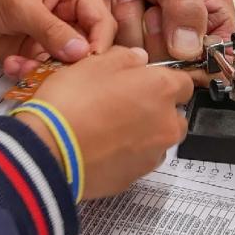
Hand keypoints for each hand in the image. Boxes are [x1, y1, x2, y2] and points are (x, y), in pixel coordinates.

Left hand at [0, 0, 114, 64]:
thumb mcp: (21, 5)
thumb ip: (52, 30)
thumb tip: (83, 53)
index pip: (102, 21)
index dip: (99, 45)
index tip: (85, 66)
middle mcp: (70, 13)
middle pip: (89, 47)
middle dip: (70, 63)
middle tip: (52, 72)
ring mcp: (52, 35)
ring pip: (65, 63)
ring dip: (45, 70)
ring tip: (21, 65)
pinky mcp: (34, 52)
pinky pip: (42, 70)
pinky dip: (28, 72)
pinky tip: (10, 64)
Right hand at [11, 48, 191, 198]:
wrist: (50, 149)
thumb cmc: (71, 103)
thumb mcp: (95, 63)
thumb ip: (125, 57)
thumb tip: (138, 59)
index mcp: (161, 89)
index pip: (184, 83)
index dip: (163, 80)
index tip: (146, 81)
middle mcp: (166, 123)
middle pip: (174, 115)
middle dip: (156, 109)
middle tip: (123, 104)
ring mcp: (153, 154)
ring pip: (158, 139)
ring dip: (143, 133)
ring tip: (108, 127)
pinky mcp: (135, 177)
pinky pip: (138, 161)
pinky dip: (127, 154)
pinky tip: (102, 146)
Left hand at [64, 0, 234, 60]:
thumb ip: (186, 10)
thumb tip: (189, 51)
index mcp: (209, 15)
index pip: (214, 60)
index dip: (194, 59)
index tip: (177, 37)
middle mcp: (181, 28)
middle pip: (171, 66)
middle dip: (152, 33)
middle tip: (149, 0)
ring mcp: (148, 32)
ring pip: (138, 59)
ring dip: (127, 22)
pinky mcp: (118, 32)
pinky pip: (112, 49)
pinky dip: (106, 23)